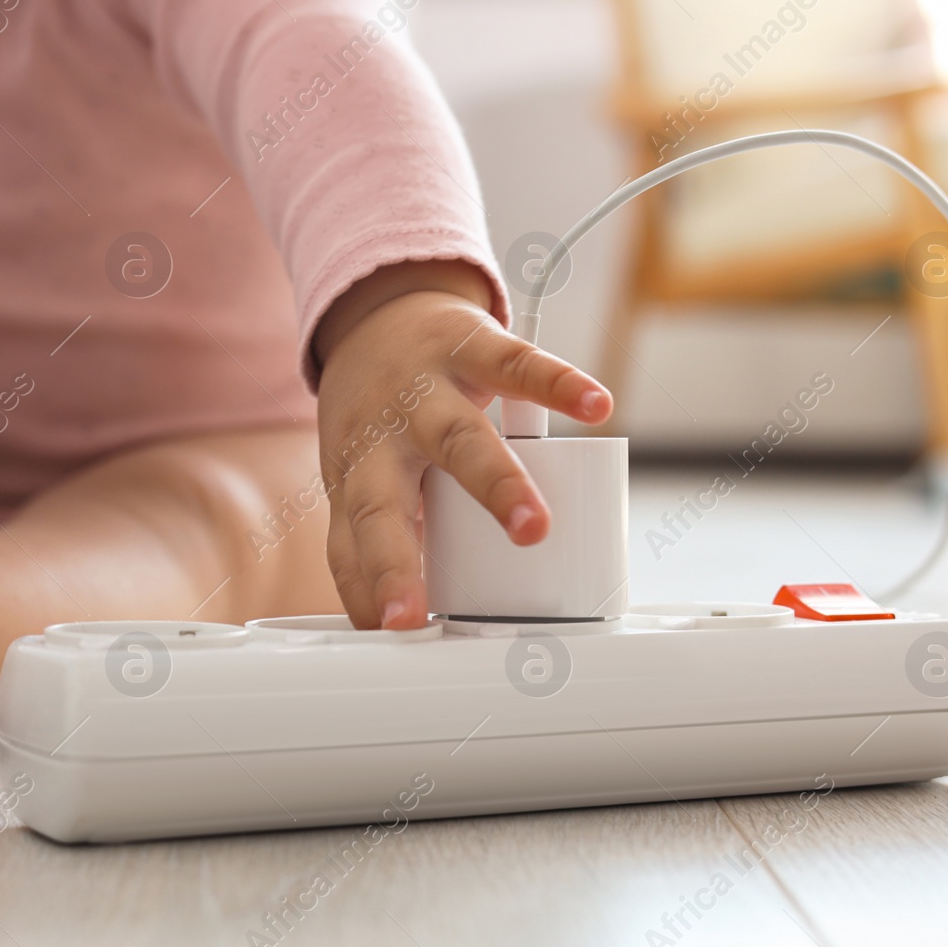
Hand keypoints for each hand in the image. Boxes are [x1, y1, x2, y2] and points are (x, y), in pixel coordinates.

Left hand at [314, 260, 612, 629]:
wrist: (378, 312)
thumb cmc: (375, 416)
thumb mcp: (359, 479)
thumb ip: (369, 547)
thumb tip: (380, 627)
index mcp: (356, 478)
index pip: (351, 544)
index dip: (366, 589)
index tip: (390, 634)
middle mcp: (382, 439)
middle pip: (386, 502)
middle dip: (400, 558)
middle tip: (418, 613)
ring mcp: (426, 391)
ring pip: (459, 439)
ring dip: (496, 484)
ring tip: (533, 527)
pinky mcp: (471, 347)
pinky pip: (519, 364)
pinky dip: (560, 384)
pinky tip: (595, 406)